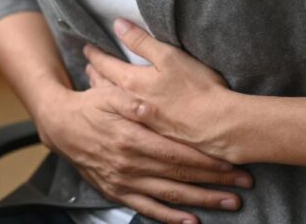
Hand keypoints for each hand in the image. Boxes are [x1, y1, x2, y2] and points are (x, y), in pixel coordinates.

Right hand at [34, 82, 251, 223]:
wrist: (61, 127)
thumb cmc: (90, 106)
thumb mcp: (108, 94)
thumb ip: (132, 101)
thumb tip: (150, 105)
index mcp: (131, 138)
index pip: (177, 152)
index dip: (206, 159)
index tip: (232, 161)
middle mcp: (129, 163)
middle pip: (179, 174)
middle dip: (215, 181)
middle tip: (244, 184)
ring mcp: (123, 181)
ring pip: (169, 194)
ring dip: (202, 200)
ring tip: (230, 203)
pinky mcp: (117, 192)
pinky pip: (147, 208)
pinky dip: (170, 217)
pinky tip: (191, 222)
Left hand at [84, 18, 236, 159]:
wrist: (217, 127)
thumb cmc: (197, 89)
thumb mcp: (169, 57)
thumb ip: (141, 41)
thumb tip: (118, 24)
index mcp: (131, 82)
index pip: (105, 64)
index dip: (95, 54)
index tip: (87, 48)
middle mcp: (129, 104)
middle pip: (104, 86)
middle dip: (94, 74)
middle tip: (88, 67)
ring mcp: (138, 122)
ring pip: (112, 106)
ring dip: (102, 94)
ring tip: (97, 87)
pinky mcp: (150, 135)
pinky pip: (124, 119)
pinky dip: (116, 112)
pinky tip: (119, 113)